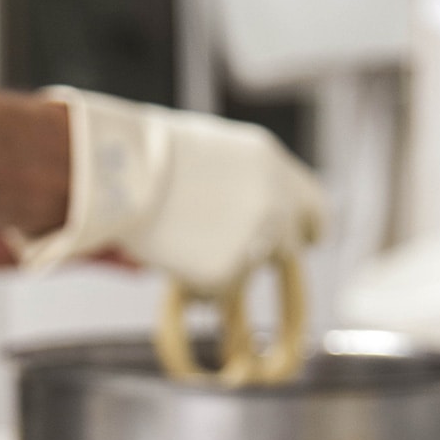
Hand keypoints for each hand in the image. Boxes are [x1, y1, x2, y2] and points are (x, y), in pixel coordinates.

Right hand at [12, 88, 323, 296]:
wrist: (126, 171)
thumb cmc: (152, 153)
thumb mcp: (214, 152)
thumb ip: (243, 182)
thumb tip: (242, 212)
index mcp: (274, 168)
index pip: (313, 207)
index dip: (309, 225)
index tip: (309, 238)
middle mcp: (275, 206)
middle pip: (286, 246)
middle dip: (265, 252)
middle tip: (239, 256)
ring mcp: (254, 243)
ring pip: (245, 268)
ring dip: (221, 261)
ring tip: (178, 238)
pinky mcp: (225, 274)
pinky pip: (213, 287)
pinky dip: (194, 280)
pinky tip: (169, 253)